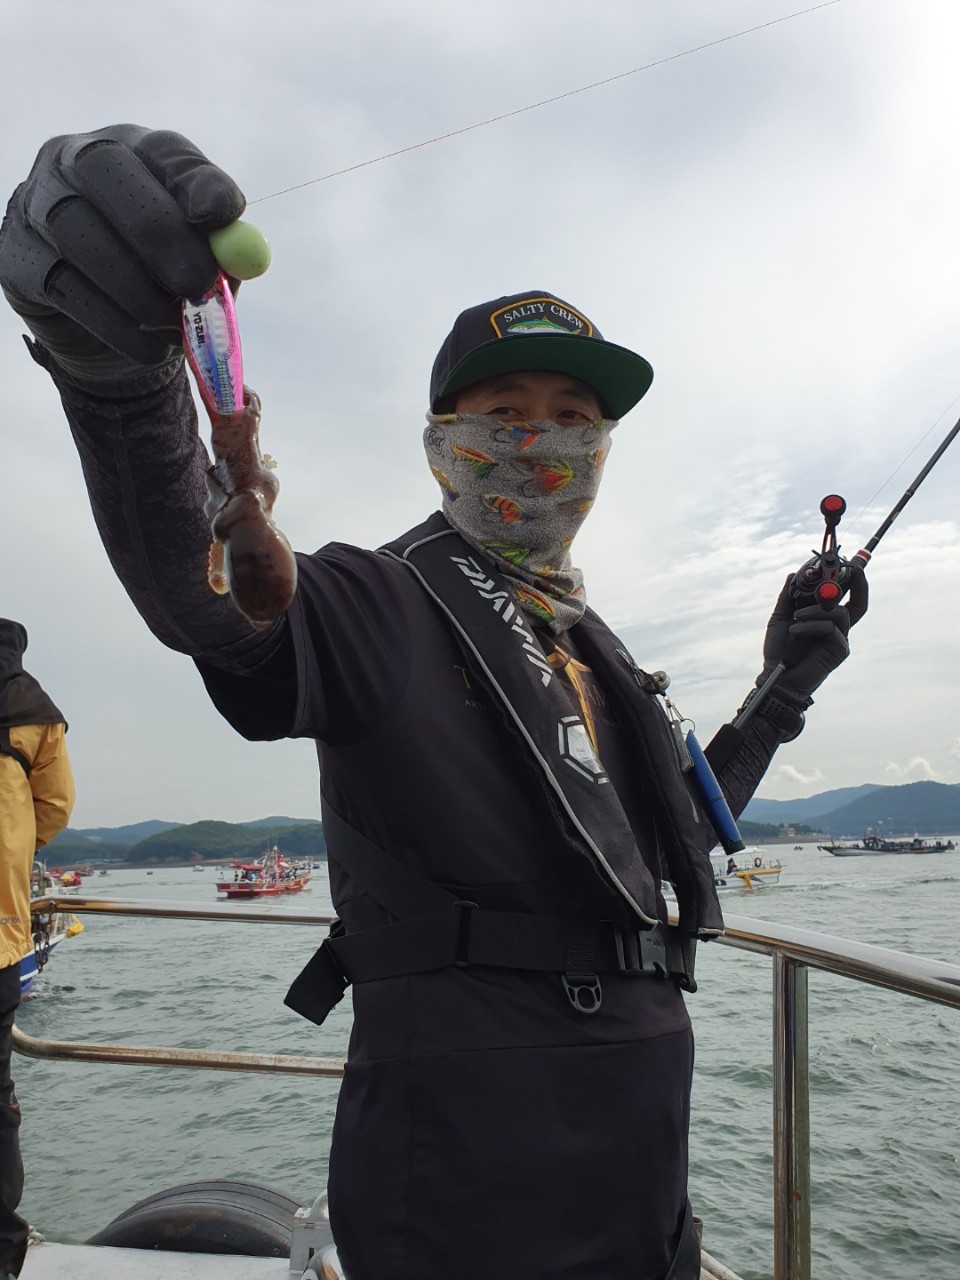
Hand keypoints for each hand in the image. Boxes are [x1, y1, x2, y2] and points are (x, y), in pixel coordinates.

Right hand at [0, 124, 243, 390]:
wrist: (105, 330)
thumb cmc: (163, 280)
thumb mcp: (199, 261)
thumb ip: (218, 253)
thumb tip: (235, 254)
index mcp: (135, 152)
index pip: (166, 150)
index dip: (196, 181)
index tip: (224, 215)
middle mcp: (74, 160)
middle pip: (106, 170)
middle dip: (159, 232)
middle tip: (199, 285)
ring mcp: (36, 204)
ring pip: (80, 233)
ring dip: (139, 289)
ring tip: (177, 325)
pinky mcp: (18, 258)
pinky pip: (65, 288)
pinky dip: (118, 326)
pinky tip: (151, 347)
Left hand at [761, 563, 868, 698]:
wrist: (777, 676)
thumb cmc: (780, 649)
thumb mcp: (781, 616)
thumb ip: (788, 595)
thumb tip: (795, 572)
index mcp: (826, 616)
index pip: (844, 593)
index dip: (846, 576)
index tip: (838, 558)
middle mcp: (838, 626)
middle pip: (860, 601)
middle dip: (858, 580)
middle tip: (851, 567)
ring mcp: (841, 637)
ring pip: (839, 611)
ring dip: (816, 609)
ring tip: (796, 616)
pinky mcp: (840, 650)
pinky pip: (831, 628)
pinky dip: (811, 624)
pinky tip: (795, 629)